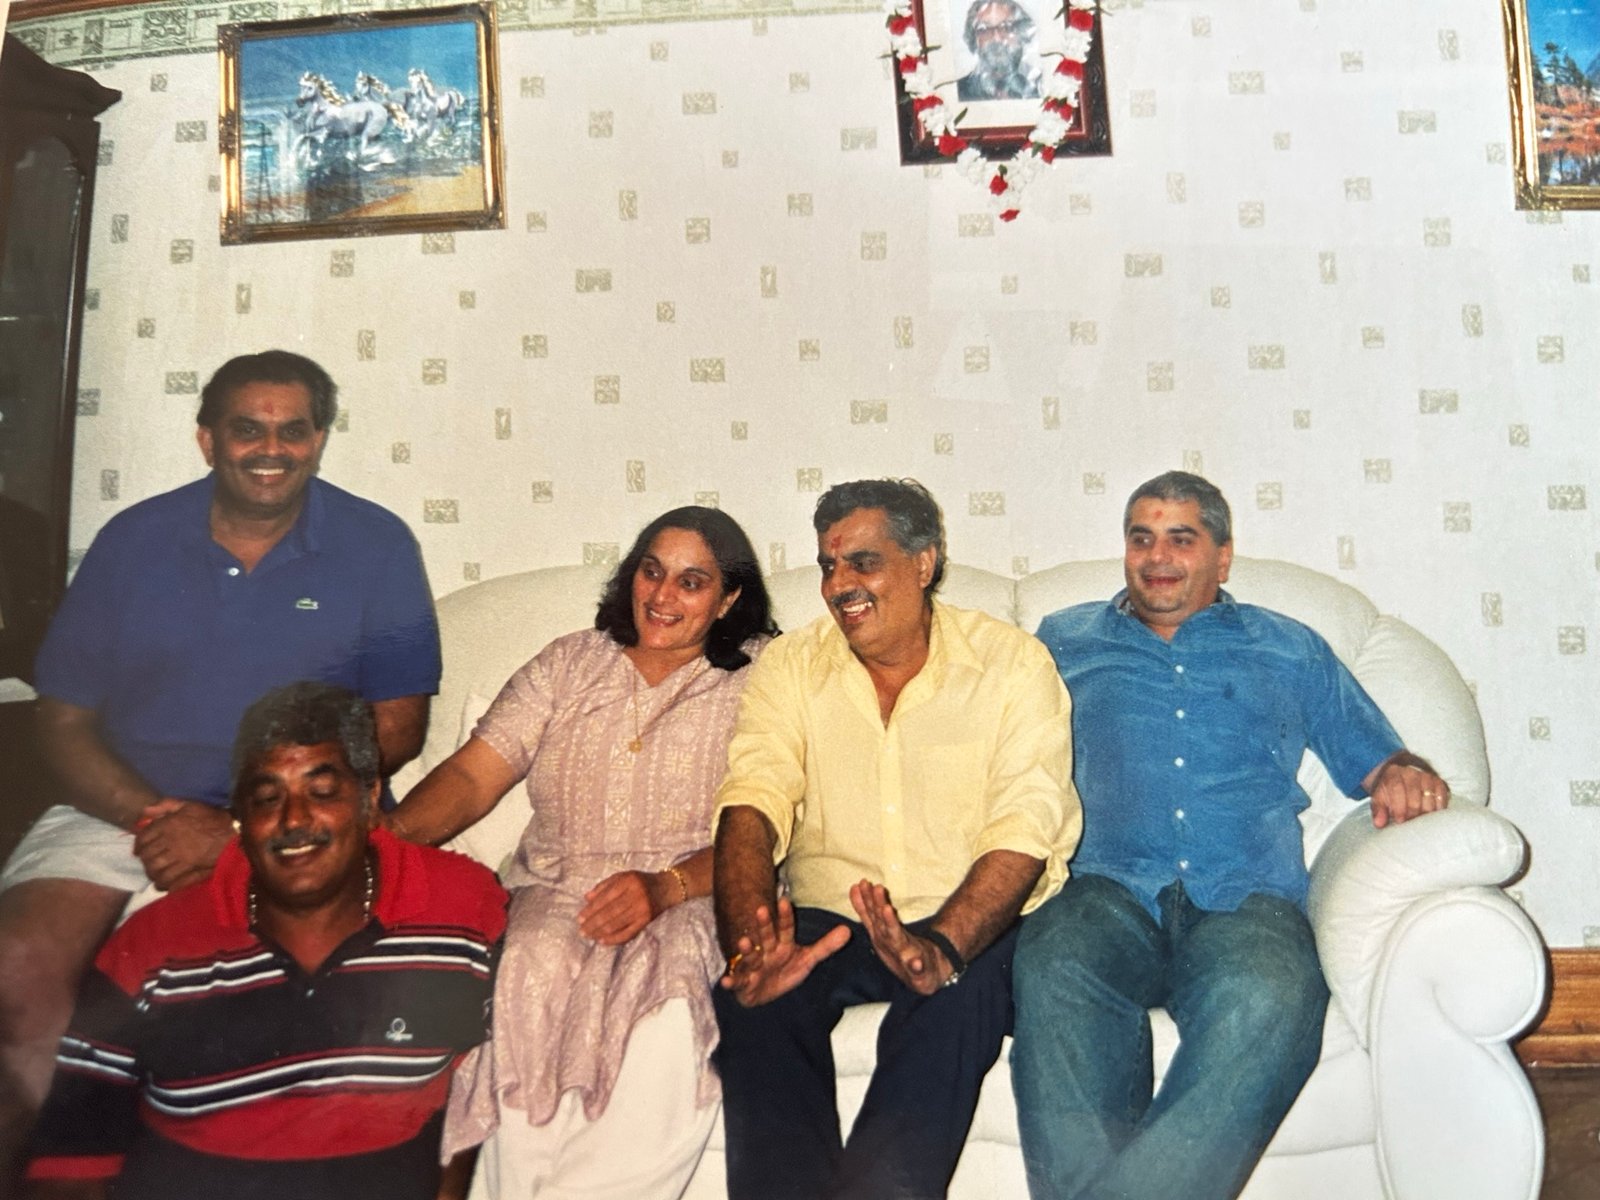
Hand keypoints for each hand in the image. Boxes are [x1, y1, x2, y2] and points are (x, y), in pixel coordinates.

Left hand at [132, 799, 234, 890]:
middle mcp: (169, 841)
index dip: (138, 845)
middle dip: (145, 861)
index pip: (143, 838)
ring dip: (152, 874)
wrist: (233, 832)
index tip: (138, 850)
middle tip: (148, 863)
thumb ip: (165, 805)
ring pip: (155, 870)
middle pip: (147, 856)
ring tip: (155, 874)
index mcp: (167, 824)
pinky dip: (163, 884)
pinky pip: (169, 880)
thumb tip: (145, 811)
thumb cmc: (211, 818)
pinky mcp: (189, 870)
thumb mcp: (188, 804)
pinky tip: (163, 884)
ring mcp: (179, 857)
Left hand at [577, 870, 668, 944]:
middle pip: (610, 912)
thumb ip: (604, 886)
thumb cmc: (641, 881)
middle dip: (593, 923)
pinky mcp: (646, 921)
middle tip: (582, 930)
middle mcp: (636, 895)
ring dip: (600, 931)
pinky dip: (614, 938)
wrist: (667, 888)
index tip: (580, 918)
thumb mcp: (623, 877)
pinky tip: (603, 941)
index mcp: (628, 881)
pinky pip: (628, 933)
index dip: (591, 909)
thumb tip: (586, 898)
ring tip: (588, 935)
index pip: (605, 898)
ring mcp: (642, 909)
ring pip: (616, 924)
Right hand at [720, 897, 849, 1006]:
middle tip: (761, 909)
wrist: (763, 993)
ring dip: (746, 950)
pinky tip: (725, 982)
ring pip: (750, 956)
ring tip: (743, 943)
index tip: (784, 900)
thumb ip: (826, 946)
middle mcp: (766, 951)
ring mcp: (753, 966)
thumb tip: (848, 930)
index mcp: (781, 944)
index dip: (784, 916)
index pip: (785, 928)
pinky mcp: (744, 983)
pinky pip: (737, 982)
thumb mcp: (807, 960)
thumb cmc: (784, 971)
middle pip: (766, 936)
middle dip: (763, 925)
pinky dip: (731, 982)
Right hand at [849, 879, 951, 994]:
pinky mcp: (915, 971)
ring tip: (888, 909)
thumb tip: (854, 886)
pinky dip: (915, 966)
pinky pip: (915, 969)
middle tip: (877, 888)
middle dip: (878, 906)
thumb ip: (868, 911)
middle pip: (882, 922)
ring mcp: (902, 957)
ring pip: (896, 939)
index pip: (873, 914)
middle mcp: (889, 943)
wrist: (921, 975)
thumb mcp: (882, 928)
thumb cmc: (900, 950)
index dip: (867, 899)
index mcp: (881, 934)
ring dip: (891, 925)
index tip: (863, 883)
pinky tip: (916, 963)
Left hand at [1368, 757, 1449, 827]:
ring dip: (1425, 813)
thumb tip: (1379, 823)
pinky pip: (1441, 798)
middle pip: (1414, 795)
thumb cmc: (1389, 791)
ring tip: (1419, 820)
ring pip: (1429, 798)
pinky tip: (1431, 816)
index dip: (1398, 807)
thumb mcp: (1379, 798)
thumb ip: (1378, 810)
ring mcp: (1427, 777)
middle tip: (1409, 822)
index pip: (1396, 788)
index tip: (1399, 820)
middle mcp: (1411, 773)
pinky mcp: (1439, 783)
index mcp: (1393, 774)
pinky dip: (1437, 809)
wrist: (1401, 777)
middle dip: (1411, 813)